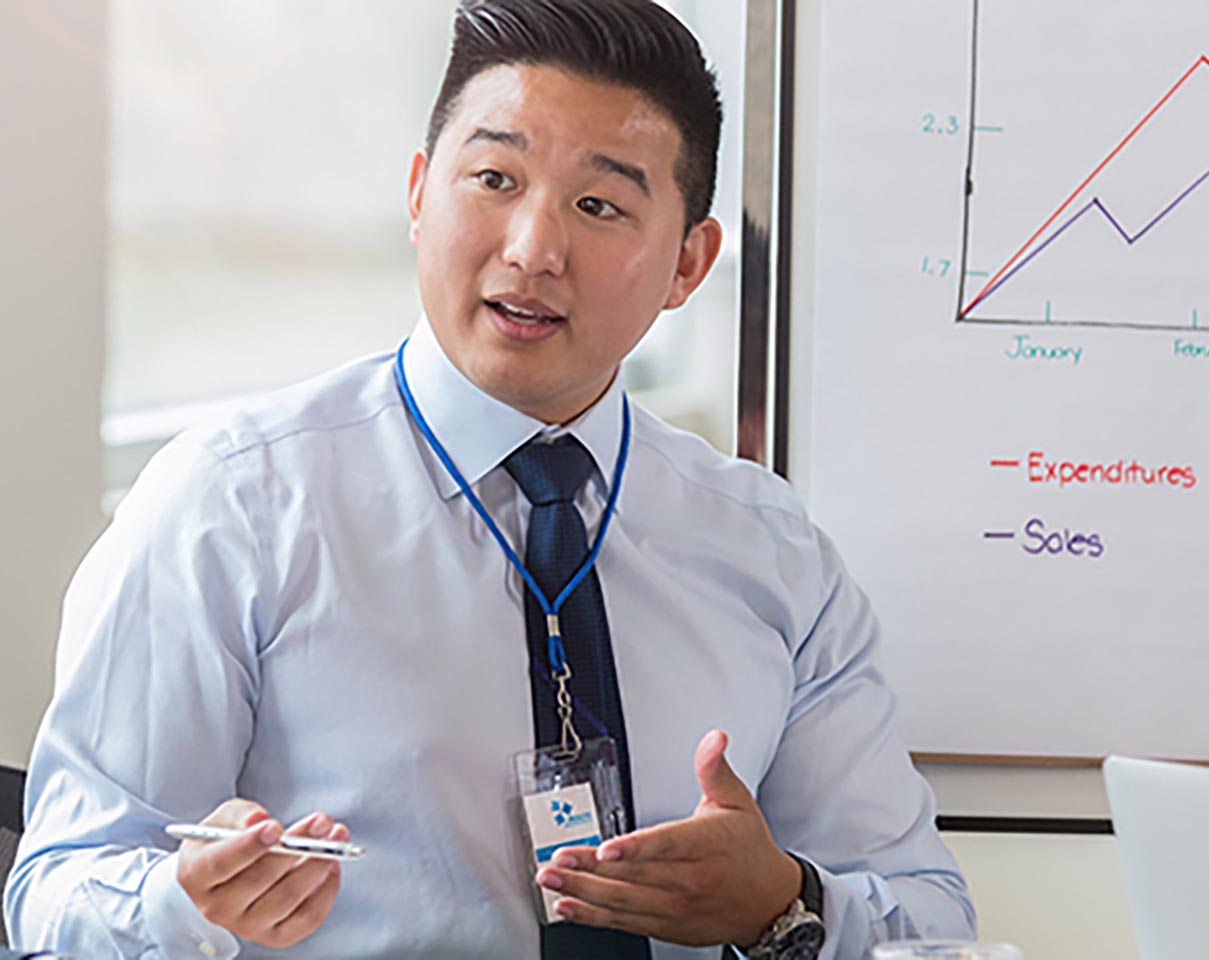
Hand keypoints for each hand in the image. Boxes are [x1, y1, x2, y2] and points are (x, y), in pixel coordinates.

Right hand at [176, 798, 347, 948]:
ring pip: (287, 899)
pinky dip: (325, 891)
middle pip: (260, 879)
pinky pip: (306, 919)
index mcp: (196, 874)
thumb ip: (240, 815)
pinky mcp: (274, 935)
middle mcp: (217, 907)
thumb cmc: (226, 842)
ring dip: (317, 865)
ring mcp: (246, 926)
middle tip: (321, 822)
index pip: (222, 863)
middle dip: (296, 846)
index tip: (276, 827)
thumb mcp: (225, 819)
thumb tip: (258, 819)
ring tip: (336, 838)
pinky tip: (332, 865)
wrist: (226, 876)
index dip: (250, 845)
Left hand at [535, 730, 800, 946]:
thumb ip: (715, 769)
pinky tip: (568, 907)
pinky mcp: (667, 926)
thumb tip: (714, 738)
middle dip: (590, 869)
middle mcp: (688, 880)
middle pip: (633, 875)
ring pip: (623, 901)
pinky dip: (594, 917)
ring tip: (551, 880)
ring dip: (583, 892)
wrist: (770, 903)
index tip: (606, 849)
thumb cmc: (748, 849)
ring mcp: (676, 907)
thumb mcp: (737, 802)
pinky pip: (625, 923)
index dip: (634, 849)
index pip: (665, 845)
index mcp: (705, 845)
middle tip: (556, 859)